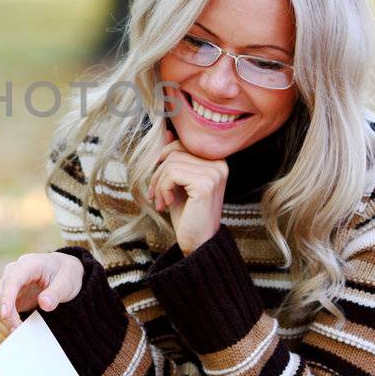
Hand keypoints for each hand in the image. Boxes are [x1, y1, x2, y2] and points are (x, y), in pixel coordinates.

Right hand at [0, 252, 84, 337]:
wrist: (63, 272)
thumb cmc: (65, 273)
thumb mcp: (67, 281)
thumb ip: (56, 292)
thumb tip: (44, 304)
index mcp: (27, 265)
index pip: (12, 280)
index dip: (7, 298)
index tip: (6, 314)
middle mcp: (12, 274)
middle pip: (1, 296)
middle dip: (8, 316)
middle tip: (20, 332)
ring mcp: (8, 287)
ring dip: (5, 323)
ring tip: (20, 335)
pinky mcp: (8, 300)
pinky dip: (5, 325)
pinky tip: (17, 332)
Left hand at [150, 128, 227, 253]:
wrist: (198, 242)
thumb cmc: (187, 214)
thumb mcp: (177, 183)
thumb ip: (174, 159)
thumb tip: (166, 132)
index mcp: (216, 162)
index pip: (182, 145)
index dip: (162, 160)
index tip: (157, 182)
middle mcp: (219, 165)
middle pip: (174, 153)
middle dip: (158, 174)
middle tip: (155, 195)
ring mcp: (214, 173)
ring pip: (170, 164)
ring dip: (158, 185)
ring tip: (161, 202)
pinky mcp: (205, 184)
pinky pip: (172, 174)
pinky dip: (163, 189)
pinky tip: (167, 203)